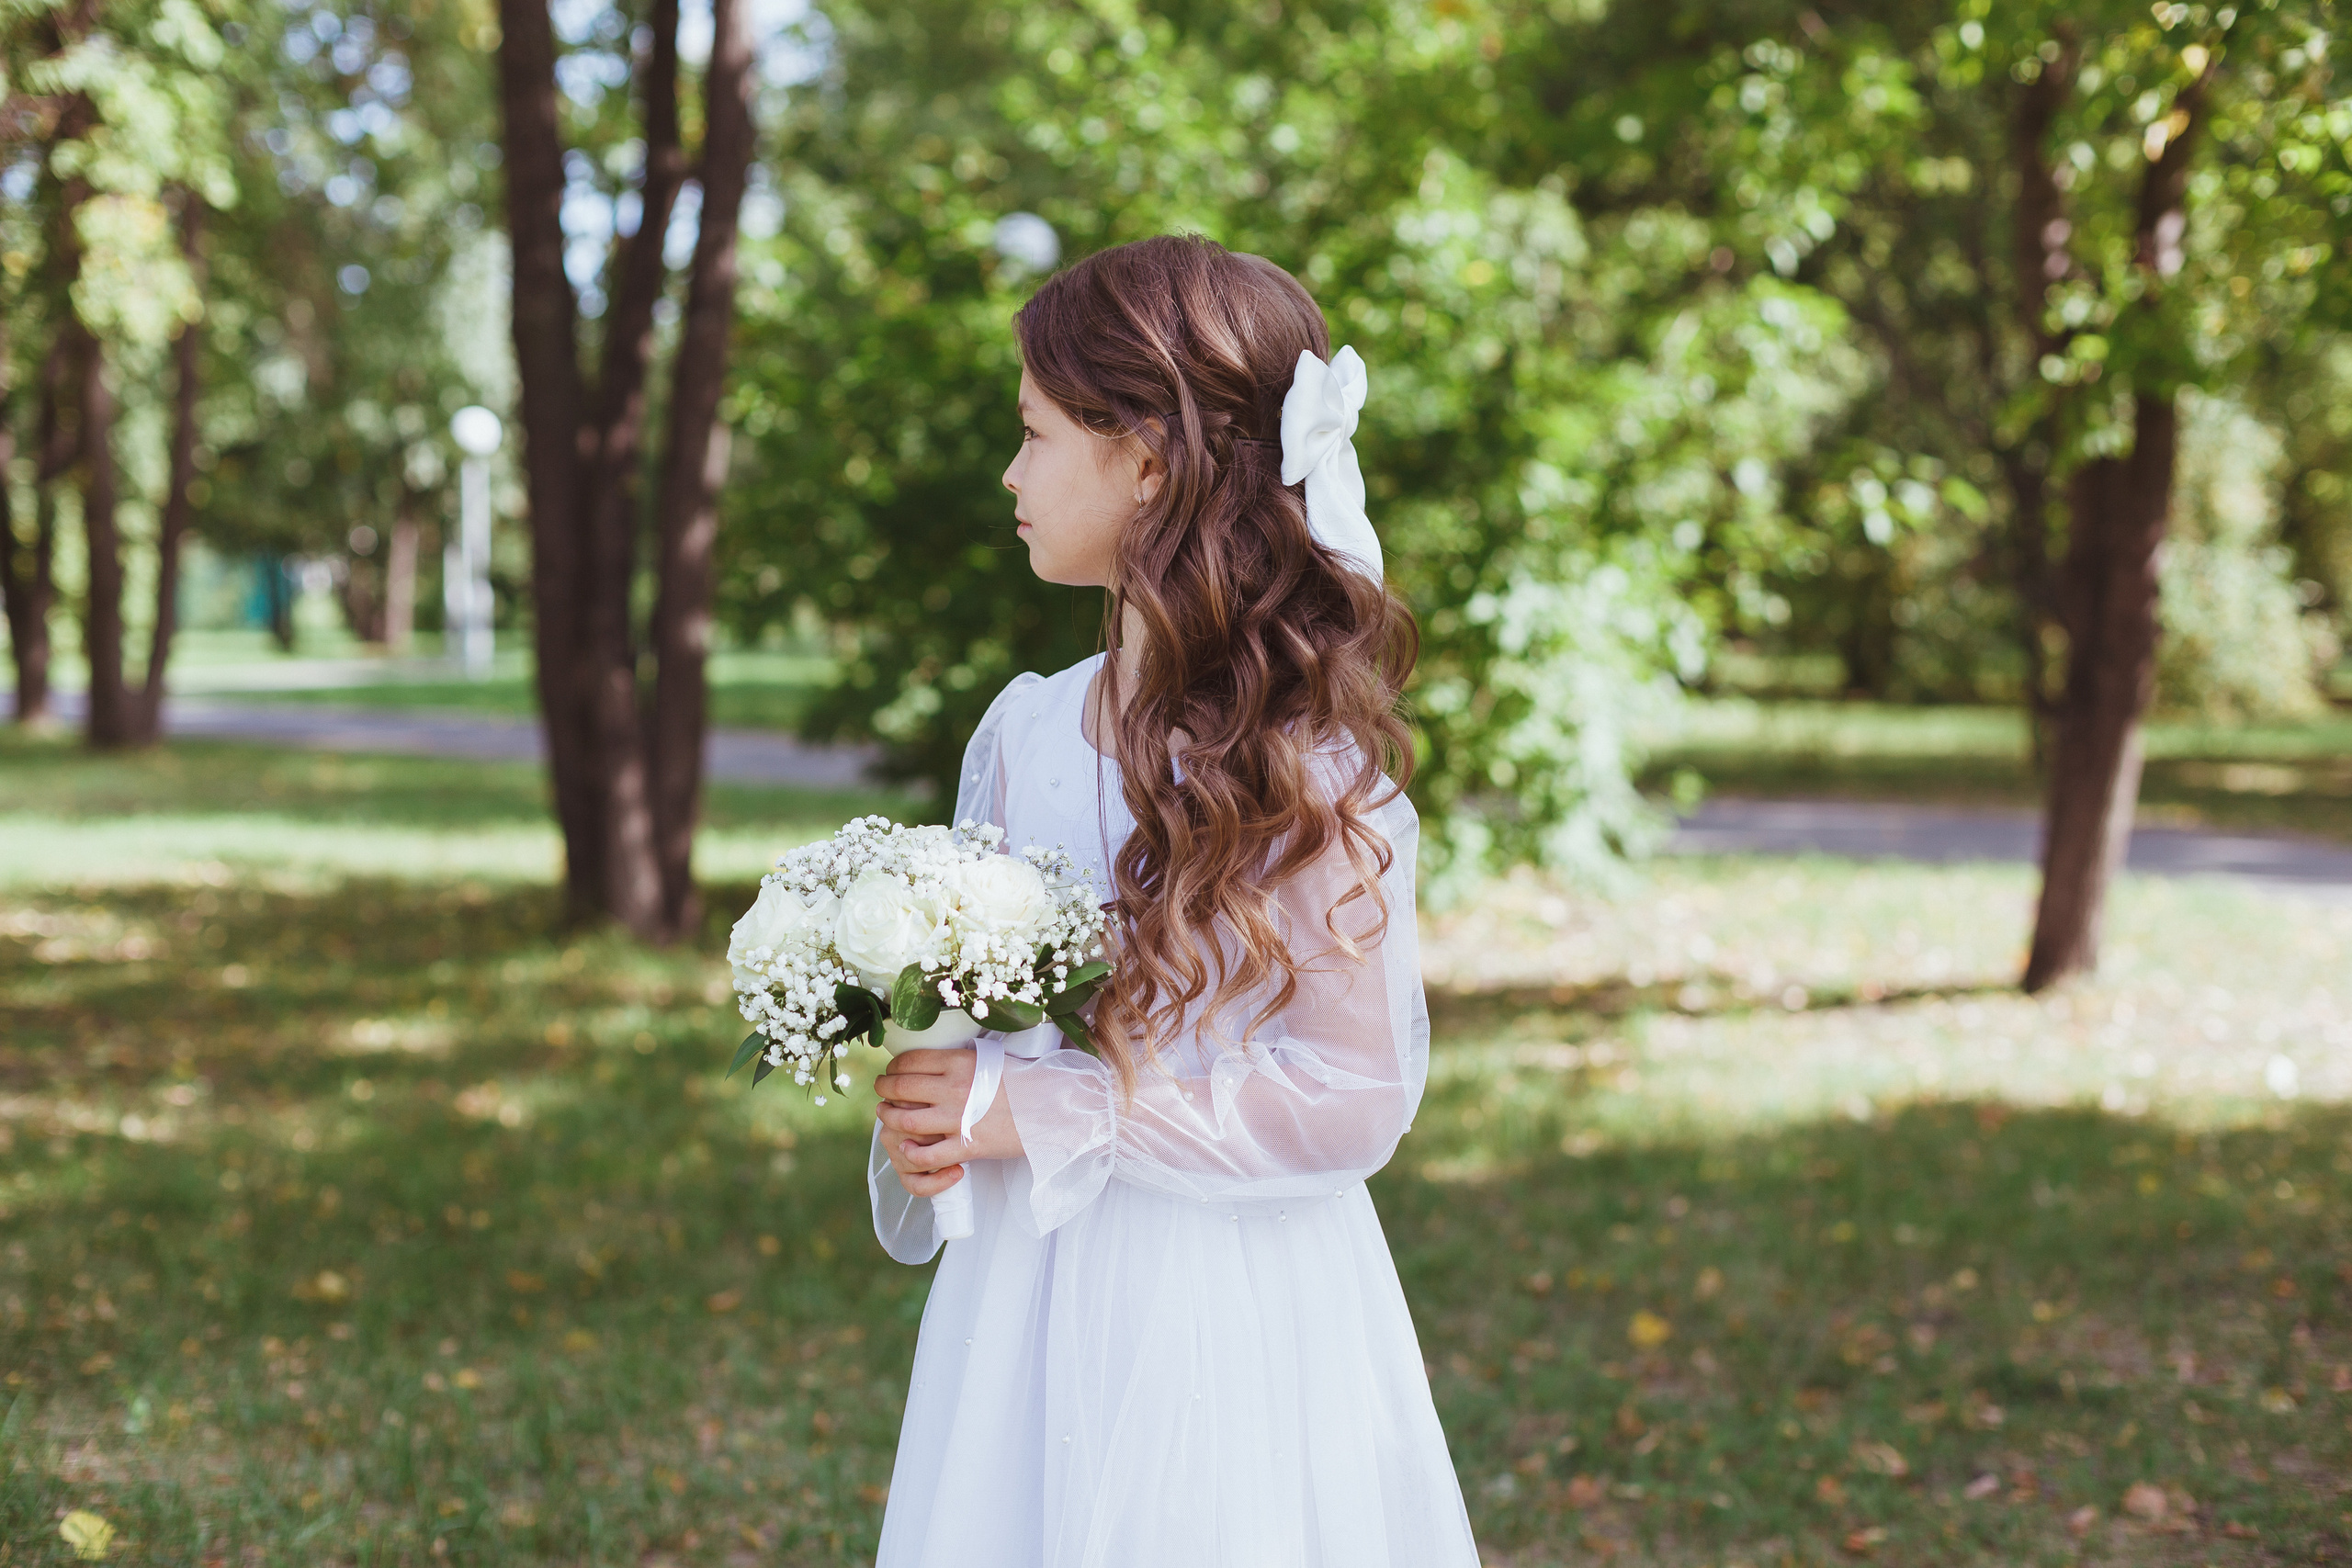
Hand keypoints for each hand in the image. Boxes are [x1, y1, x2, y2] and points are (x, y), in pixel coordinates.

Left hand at [875, 1047, 1024, 1198]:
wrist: (1052, 1108)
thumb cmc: (1025, 1082)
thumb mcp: (991, 1059)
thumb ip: (960, 1061)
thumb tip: (933, 1062)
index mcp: (959, 1062)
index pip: (910, 1061)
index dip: (893, 1067)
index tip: (891, 1071)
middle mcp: (953, 1088)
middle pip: (901, 1088)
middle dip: (884, 1089)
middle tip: (881, 1091)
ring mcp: (958, 1119)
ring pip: (905, 1120)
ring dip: (889, 1118)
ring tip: (886, 1114)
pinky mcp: (967, 1146)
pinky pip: (927, 1155)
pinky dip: (910, 1153)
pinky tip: (906, 1147)